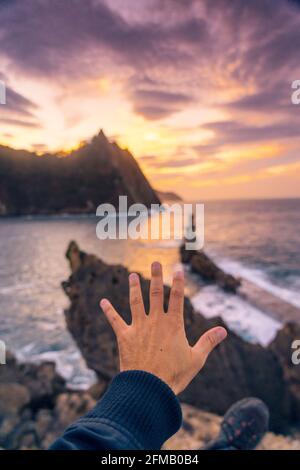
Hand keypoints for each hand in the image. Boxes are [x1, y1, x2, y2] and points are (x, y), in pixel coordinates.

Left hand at [100, 262, 226, 394]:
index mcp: (173, 325)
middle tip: (155, 262)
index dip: (178, 282)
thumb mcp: (196, 359)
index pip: (177, 298)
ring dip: (134, 287)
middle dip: (156, 277)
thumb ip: (208, 341)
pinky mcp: (125, 336)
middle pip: (156, 294)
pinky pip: (115, 320)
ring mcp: (139, 327)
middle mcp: (155, 321)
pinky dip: (108, 311)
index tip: (178, 269)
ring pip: (136, 302)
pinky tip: (102, 301)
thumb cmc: (175, 375)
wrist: (149, 389)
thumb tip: (224, 330)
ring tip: (132, 275)